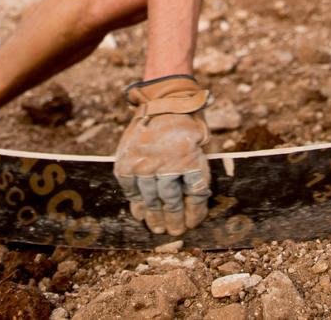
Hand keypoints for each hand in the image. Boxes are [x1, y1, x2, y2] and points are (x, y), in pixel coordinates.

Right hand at [113, 75, 211, 235]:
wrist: (165, 98)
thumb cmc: (189, 122)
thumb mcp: (202, 143)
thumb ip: (198, 170)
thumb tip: (194, 202)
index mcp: (190, 159)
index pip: (194, 196)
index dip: (194, 213)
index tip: (192, 224)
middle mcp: (166, 164)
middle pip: (171, 202)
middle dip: (173, 220)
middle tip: (174, 232)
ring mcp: (144, 163)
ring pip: (150, 199)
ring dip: (153, 216)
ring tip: (156, 227)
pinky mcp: (127, 160)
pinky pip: (130, 187)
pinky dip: (135, 200)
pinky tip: (140, 209)